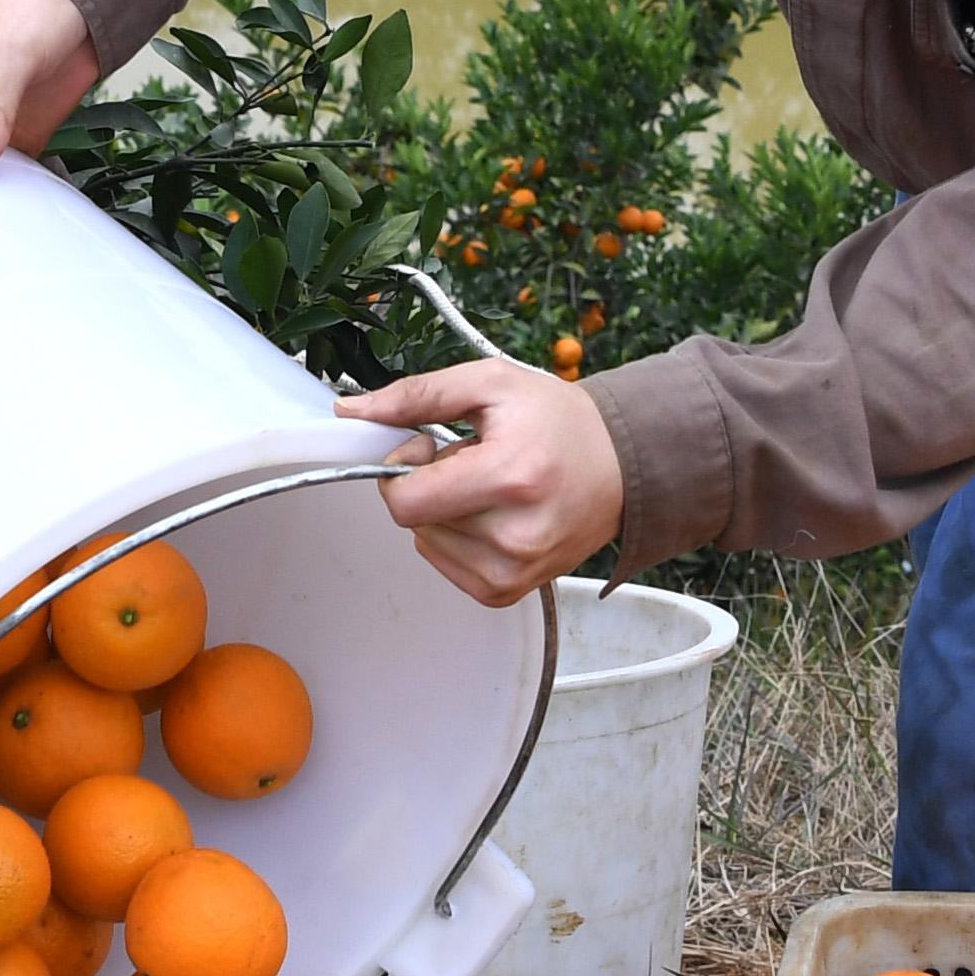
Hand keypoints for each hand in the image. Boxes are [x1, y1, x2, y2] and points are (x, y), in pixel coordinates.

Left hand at [342, 361, 624, 605]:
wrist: (623, 465)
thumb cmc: (560, 422)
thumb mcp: (491, 384)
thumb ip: (416, 395)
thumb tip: (351, 412)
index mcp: (509, 478)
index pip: (404, 502)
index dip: (401, 467)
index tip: (427, 445)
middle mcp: (514, 535)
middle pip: (414, 521)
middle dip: (428, 485)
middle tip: (471, 461)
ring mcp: (514, 571)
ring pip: (426, 543)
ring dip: (443, 512)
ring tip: (490, 487)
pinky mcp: (510, 591)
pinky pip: (446, 565)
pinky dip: (456, 538)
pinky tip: (493, 515)